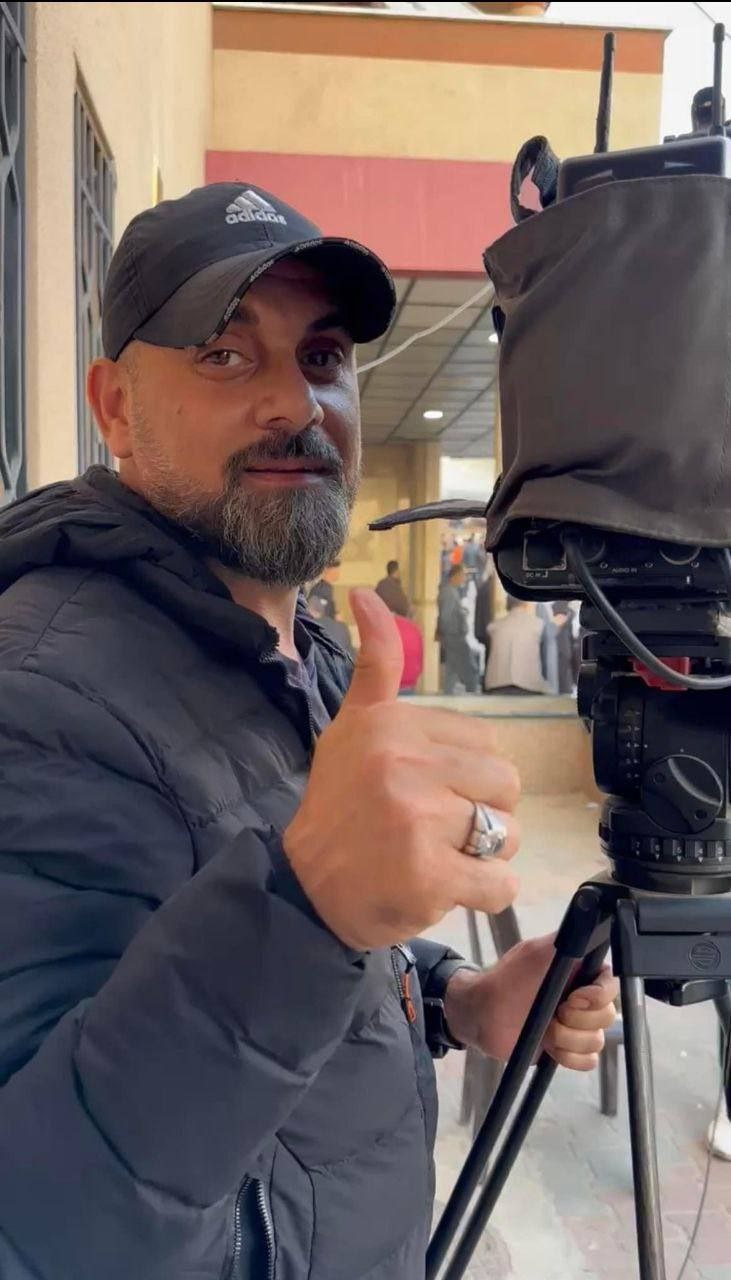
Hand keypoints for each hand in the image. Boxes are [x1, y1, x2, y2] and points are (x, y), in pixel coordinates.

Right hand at [284, 589, 520, 949]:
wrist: (304, 888)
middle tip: (439, 828)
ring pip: (506, 833)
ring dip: (485, 855)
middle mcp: (406, 765)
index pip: (486, 741)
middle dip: (484, 812)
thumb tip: (365, 594)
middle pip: (505, 784)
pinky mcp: (430, 875)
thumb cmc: (337, 807)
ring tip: (440, 856)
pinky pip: (498, 881)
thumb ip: (376, 665)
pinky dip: (485, 892)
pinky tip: (446, 887)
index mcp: (393, 725)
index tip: (429, 790)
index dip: (468, 773)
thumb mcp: (350, 726)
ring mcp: (419, 821)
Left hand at [443, 934, 617, 1070]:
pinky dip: (568, 1057)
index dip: (599, 996)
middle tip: (555, 1013)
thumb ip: (566, 941)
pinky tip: (549, 1046)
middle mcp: (583, 998)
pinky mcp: (568, 1048)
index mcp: (580, 973)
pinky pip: (587, 1061)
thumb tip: (589, 924)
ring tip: (546, 1029)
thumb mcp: (536, 953)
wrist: (483, 1016)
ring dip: (568, 1039)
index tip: (575, 998)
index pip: (610, 985)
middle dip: (578, 1020)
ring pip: (597, 1041)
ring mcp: (576, 1025)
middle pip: (607, 1016)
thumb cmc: (506, 980)